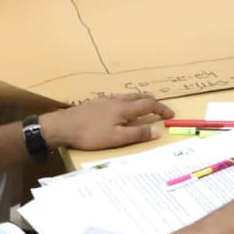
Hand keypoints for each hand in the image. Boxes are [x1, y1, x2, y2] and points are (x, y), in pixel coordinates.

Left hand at [39, 92, 173, 152]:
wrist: (62, 126)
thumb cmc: (90, 134)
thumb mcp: (116, 138)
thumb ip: (137, 134)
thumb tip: (157, 130)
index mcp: (125, 109)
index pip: (149, 105)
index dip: (162, 109)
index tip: (171, 115)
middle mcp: (117, 100)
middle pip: (139, 96)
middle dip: (152, 101)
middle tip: (160, 108)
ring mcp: (105, 100)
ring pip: (127, 96)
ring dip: (139, 99)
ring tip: (143, 104)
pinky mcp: (95, 103)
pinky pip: (116, 98)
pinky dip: (126, 100)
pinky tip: (119, 106)